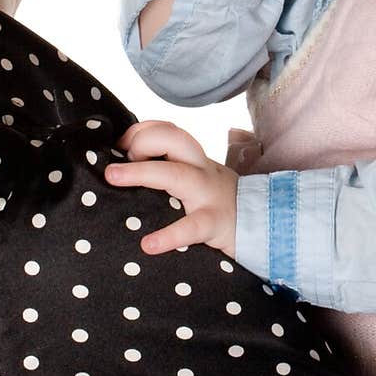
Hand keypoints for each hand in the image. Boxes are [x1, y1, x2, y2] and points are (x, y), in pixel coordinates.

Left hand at [105, 121, 237, 256]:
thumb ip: (172, 167)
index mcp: (194, 159)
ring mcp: (207, 194)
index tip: (119, 146)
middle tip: (118, 161)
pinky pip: (191, 226)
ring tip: (113, 177)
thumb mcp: (198, 176)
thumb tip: (126, 165)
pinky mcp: (214, 223)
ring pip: (177, 174)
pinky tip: (148, 245)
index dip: (140, 131)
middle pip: (174, 139)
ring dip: (142, 172)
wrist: (262, 224)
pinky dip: (169, 236)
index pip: (167, 130)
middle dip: (143, 140)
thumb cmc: (217, 200)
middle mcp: (200, 169)